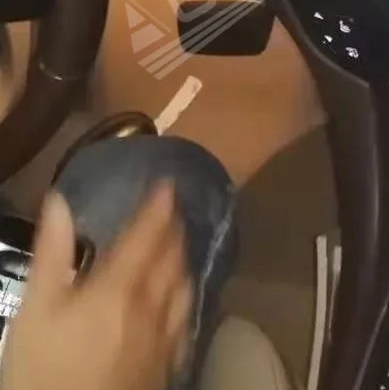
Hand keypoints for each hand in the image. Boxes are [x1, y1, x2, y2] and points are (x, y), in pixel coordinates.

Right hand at [1, 182, 193, 389]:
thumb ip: (52, 254)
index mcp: (120, 287)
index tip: (168, 185)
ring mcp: (164, 339)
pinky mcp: (166, 368)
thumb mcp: (34, 311)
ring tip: (178, 250)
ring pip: (184, 289)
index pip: (148, 234)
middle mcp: (152, 307)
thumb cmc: (42, 372)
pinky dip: (185, 303)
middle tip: (172, 213)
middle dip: (174, 231)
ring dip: (182, 263)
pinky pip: (186, 324)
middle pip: (173, 258)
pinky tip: (180, 306)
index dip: (160, 206)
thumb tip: (60, 202)